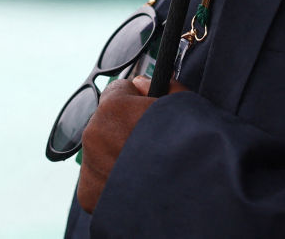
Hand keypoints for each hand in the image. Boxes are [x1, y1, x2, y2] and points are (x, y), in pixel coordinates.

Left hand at [76, 74, 186, 212]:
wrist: (193, 200)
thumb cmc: (195, 151)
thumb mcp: (187, 107)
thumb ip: (163, 88)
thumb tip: (142, 82)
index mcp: (113, 108)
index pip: (117, 91)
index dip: (137, 100)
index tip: (149, 113)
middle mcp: (94, 135)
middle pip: (106, 122)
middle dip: (125, 129)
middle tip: (152, 146)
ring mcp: (90, 166)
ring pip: (100, 150)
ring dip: (118, 156)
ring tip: (148, 170)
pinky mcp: (89, 195)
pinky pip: (98, 179)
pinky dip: (113, 183)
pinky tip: (138, 186)